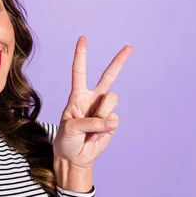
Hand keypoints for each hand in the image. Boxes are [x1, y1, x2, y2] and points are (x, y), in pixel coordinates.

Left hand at [53, 36, 132, 174]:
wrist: (73, 157)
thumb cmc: (66, 140)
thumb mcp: (70, 129)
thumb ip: (90, 122)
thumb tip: (112, 121)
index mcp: (77, 96)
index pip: (79, 72)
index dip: (81, 55)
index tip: (83, 38)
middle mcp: (92, 99)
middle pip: (108, 76)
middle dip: (119, 61)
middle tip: (129, 47)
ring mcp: (104, 110)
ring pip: (111, 100)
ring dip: (102, 114)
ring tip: (90, 128)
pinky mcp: (112, 123)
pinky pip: (113, 120)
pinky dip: (104, 129)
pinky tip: (96, 135)